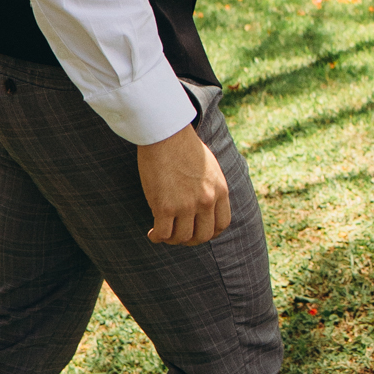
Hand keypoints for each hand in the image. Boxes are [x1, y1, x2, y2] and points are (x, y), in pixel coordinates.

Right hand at [137, 121, 230, 245]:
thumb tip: (204, 205)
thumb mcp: (209, 167)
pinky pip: (163, 234)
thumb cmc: (184, 145)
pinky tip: (152, 234)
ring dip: (172, 239)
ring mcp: (186, 205)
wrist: (166, 133)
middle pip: (202, 236)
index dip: (209, 232)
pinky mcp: (165, 207)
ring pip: (182, 238)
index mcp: (220, 190)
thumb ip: (211, 187)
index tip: (197, 231)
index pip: (221, 224)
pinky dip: (157, 237)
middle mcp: (206, 201)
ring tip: (163, 233)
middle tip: (178, 235)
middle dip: (190, 239)